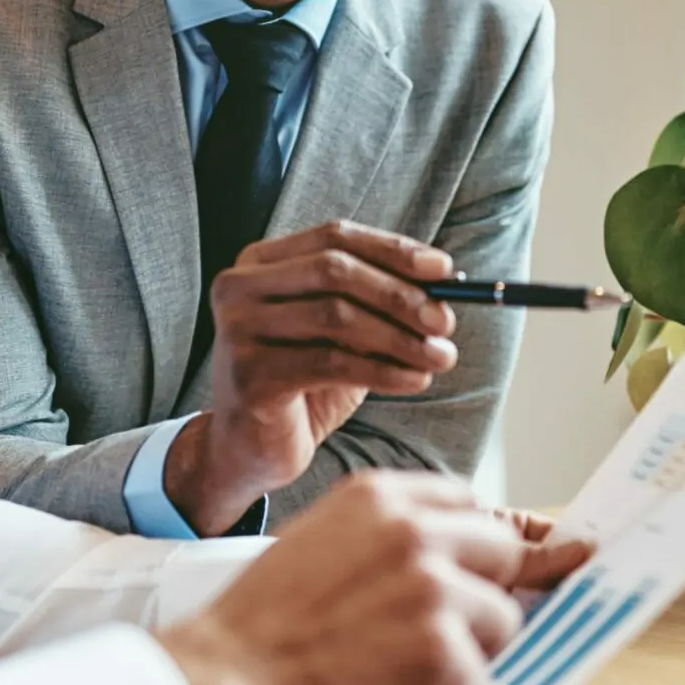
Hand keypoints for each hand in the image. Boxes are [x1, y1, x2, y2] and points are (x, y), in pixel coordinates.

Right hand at [155, 473, 594, 684]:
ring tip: (396, 672)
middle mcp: (415, 532)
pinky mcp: (443, 652)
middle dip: (485, 596)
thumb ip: (389, 540)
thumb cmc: (261, 626)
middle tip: (441, 634)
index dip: (483, 544)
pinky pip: (478, 681)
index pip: (472, 505)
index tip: (502, 565)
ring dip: (465, 655)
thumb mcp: (321, 543)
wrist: (223, 683)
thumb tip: (462, 560)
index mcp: (381, 497)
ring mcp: (434, 590)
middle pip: (505, 554)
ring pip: (501, 623)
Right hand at [164, 222, 459, 535]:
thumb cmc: (301, 382)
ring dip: (400, 337)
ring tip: (440, 357)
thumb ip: (376, 303)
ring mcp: (238, 329)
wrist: (250, 447)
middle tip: (445, 321)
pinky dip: (383, 370)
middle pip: (334, 270)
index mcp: (260, 262)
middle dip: (399, 294)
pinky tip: (415, 381)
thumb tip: (444, 285)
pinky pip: (331, 363)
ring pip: (336, 316)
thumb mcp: (340, 334)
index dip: (392, 249)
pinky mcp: (250, 375)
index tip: (445, 269)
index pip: (334, 237)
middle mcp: (239, 286)